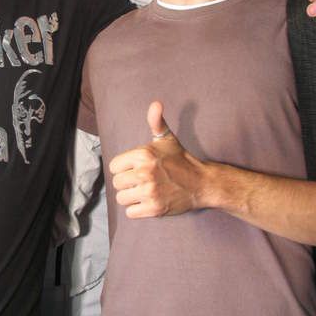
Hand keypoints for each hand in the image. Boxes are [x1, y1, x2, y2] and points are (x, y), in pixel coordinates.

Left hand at [109, 101, 204, 217]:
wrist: (201, 183)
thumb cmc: (180, 160)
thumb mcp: (167, 139)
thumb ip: (156, 121)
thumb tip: (156, 103)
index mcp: (143, 154)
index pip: (113, 166)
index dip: (123, 168)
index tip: (136, 168)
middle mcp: (145, 172)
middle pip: (117, 183)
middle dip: (127, 183)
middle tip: (141, 181)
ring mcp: (150, 191)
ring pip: (122, 198)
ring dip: (131, 197)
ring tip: (144, 191)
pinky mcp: (154, 208)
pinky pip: (130, 212)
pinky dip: (137, 209)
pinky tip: (148, 202)